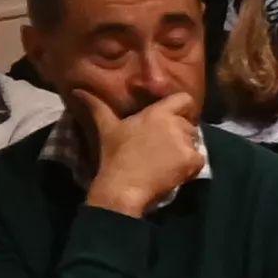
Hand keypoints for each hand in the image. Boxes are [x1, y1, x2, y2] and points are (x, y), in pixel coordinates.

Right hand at [82, 91, 204, 217]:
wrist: (123, 187)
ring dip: (184, 148)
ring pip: (194, 141)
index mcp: (158, 113)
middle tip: (163, 146)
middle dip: (180, 132)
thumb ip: (96, 106)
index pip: (184, 99)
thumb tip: (77, 90)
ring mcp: (186, 143)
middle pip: (189, 123)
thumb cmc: (115, 156)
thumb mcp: (106, 127)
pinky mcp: (193, 161)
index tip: (172, 119)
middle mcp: (175, 124)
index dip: (181, 108)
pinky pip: (199, 159)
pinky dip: (190, 165)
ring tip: (166, 159)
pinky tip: (173, 171)